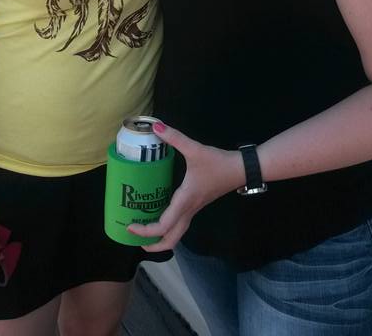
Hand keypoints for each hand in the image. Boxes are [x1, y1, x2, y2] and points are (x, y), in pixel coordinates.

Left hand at [128, 122, 243, 251]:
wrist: (241, 169)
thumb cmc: (218, 163)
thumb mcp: (195, 149)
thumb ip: (175, 138)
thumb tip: (157, 126)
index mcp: (185, 200)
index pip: (164, 225)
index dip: (146, 230)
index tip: (130, 225)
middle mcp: (189, 209)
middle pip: (171, 240)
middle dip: (153, 245)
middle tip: (135, 238)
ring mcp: (194, 209)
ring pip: (177, 233)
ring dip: (161, 237)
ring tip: (144, 229)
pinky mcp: (197, 204)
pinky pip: (181, 223)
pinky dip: (168, 226)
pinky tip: (159, 212)